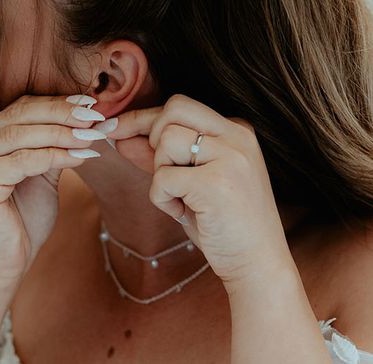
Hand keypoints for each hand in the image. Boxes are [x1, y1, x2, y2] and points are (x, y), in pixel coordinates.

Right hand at [0, 94, 103, 286]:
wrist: (0, 270)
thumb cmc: (20, 224)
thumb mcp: (41, 175)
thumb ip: (52, 146)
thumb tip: (85, 118)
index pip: (20, 109)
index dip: (56, 103)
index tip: (91, 103)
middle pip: (21, 116)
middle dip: (63, 113)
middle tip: (97, 114)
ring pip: (23, 135)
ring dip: (64, 133)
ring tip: (94, 134)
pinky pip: (24, 160)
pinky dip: (56, 155)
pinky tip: (82, 156)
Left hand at [104, 94, 294, 289]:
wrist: (259, 265)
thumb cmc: (224, 223)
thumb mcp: (192, 181)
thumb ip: (161, 154)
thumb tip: (118, 135)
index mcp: (236, 130)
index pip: (181, 106)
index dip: (144, 118)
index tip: (114, 128)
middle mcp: (237, 136)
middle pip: (174, 108)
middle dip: (152, 135)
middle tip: (164, 170)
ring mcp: (230, 157)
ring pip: (166, 139)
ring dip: (160, 172)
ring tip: (181, 198)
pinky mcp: (216, 183)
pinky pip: (162, 177)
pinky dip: (161, 198)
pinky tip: (183, 214)